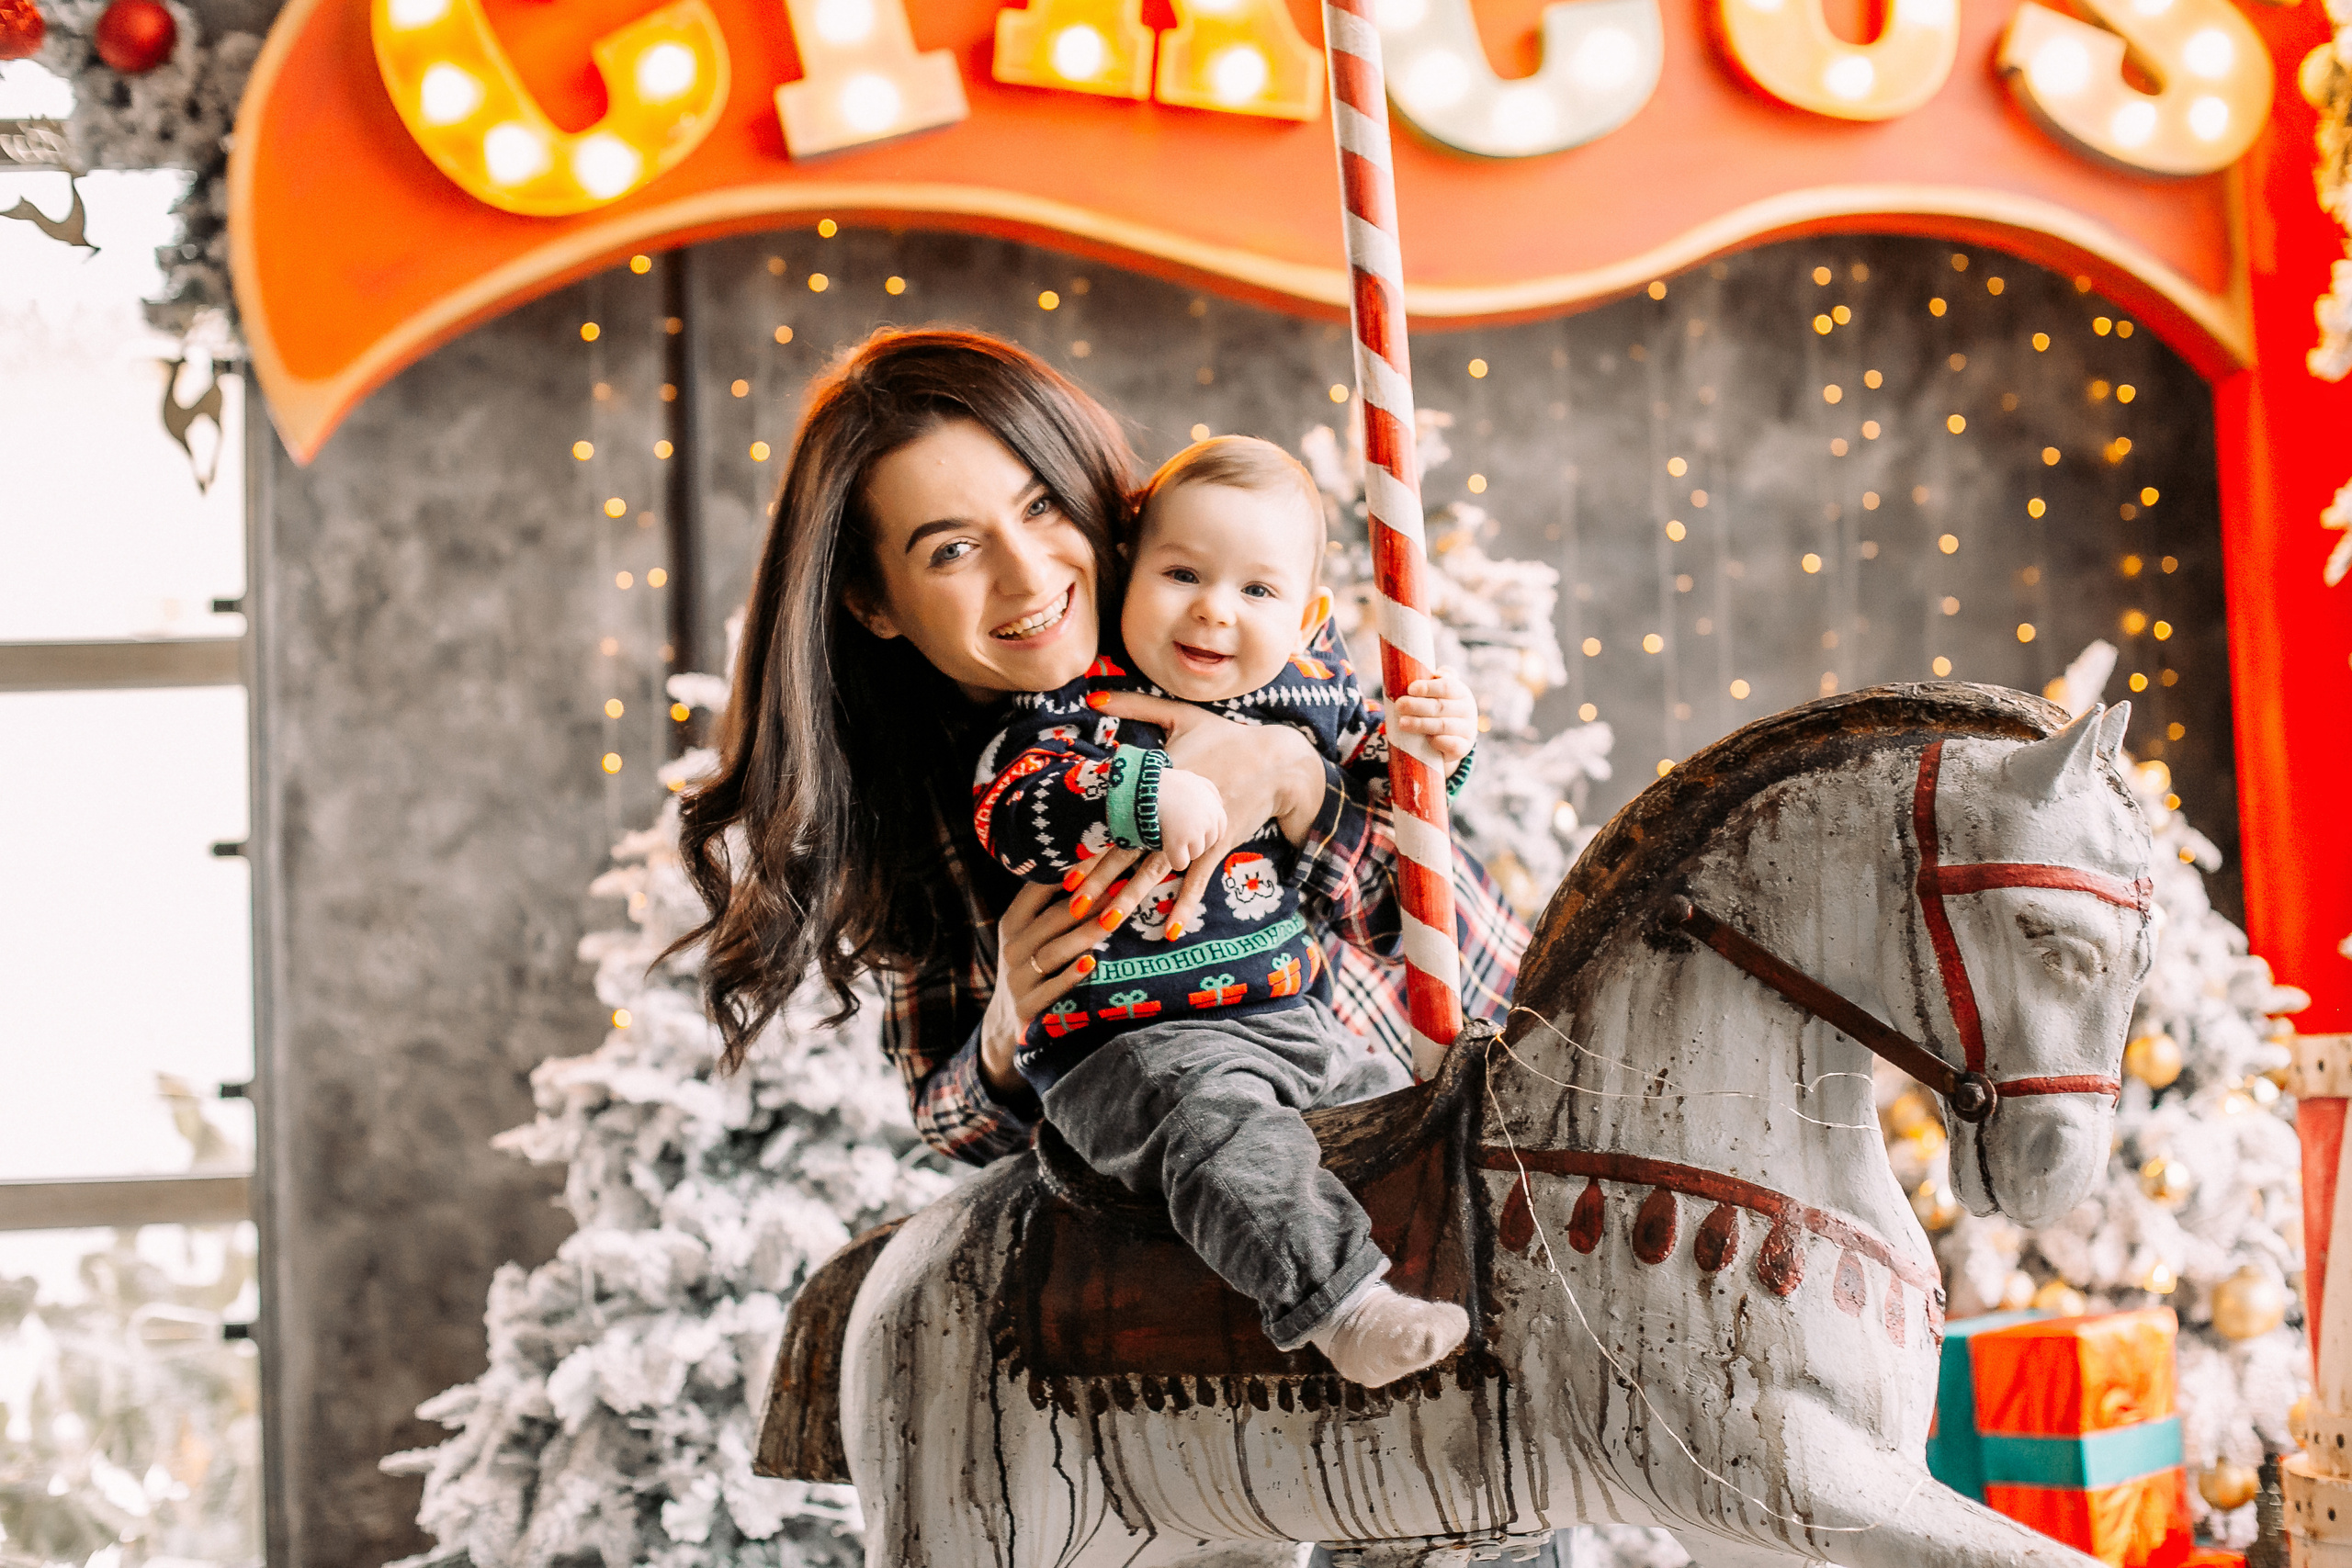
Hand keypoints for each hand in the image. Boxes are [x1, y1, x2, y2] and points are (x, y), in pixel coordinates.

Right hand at [979, 843, 1191, 1089]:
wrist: (1004, 1023)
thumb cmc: (1029, 966)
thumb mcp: (1027, 934)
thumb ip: (1048, 905)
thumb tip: (1088, 862)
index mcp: (1012, 922)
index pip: (1038, 890)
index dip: (1070, 872)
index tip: (1102, 854)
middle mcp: (1012, 947)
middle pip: (1054, 919)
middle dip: (1090, 901)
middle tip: (1122, 883)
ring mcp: (1018, 978)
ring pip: (1054, 951)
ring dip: (1086, 934)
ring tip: (1115, 919)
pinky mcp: (1028, 1007)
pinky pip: (1052, 988)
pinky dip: (1071, 975)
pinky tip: (1092, 962)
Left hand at [1087, 692, 1327, 934]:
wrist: (1275, 760)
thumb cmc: (1223, 736)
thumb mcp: (1179, 715)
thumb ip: (1133, 704)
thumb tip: (1092, 695)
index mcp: (1157, 779)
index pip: (1115, 816)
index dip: (1090, 841)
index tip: (1065, 863)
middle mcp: (1172, 809)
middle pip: (1127, 850)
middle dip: (1098, 880)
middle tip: (1072, 905)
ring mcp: (1195, 830)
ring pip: (1154, 870)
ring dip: (1130, 899)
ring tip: (1106, 923)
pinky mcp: (1216, 845)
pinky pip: (1196, 881)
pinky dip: (1184, 905)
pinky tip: (1171, 931)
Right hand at [1152, 767, 1226, 871]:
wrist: (1148, 786)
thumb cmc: (1169, 782)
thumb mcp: (1193, 779)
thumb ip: (1210, 791)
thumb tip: (1220, 804)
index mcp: (1215, 808)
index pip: (1219, 832)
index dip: (1205, 833)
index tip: (1191, 831)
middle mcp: (1208, 822)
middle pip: (1207, 844)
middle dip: (1194, 842)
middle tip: (1177, 831)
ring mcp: (1194, 833)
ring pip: (1194, 854)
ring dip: (1183, 849)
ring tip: (1169, 834)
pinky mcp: (1178, 842)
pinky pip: (1181, 863)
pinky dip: (1174, 859)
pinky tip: (1167, 848)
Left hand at [1393, 670, 1476, 766]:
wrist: (1452, 739)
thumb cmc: (1440, 710)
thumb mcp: (1439, 694)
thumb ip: (1435, 680)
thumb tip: (1435, 672)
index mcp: (1461, 692)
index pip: (1447, 686)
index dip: (1428, 687)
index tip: (1410, 689)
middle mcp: (1468, 709)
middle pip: (1441, 706)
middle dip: (1417, 706)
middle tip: (1399, 706)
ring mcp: (1467, 730)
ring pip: (1443, 725)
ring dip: (1420, 724)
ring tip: (1402, 723)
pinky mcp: (1463, 748)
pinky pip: (1450, 744)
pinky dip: (1436, 741)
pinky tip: (1424, 739)